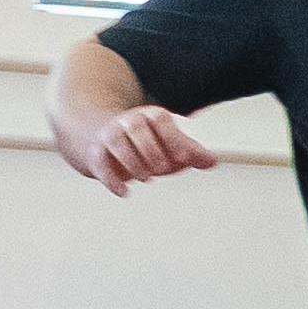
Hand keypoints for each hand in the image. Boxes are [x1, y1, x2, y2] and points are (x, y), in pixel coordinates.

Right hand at [70, 105, 218, 193]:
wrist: (101, 138)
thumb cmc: (142, 142)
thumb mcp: (167, 143)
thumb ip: (190, 153)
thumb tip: (211, 162)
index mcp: (150, 116)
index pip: (161, 120)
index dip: (172, 138)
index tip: (183, 157)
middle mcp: (128, 122)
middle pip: (137, 128)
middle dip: (151, 151)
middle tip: (161, 169)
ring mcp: (110, 135)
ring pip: (117, 142)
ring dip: (133, 162)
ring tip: (146, 177)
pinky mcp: (96, 153)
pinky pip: (100, 163)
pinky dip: (112, 179)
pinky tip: (124, 192)